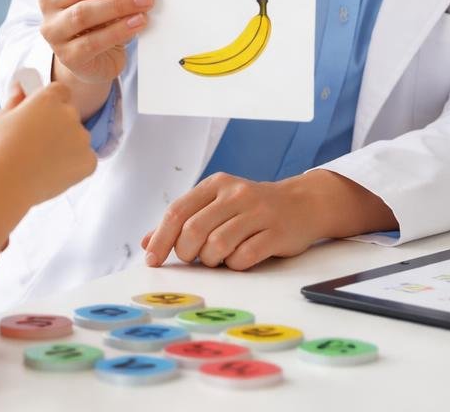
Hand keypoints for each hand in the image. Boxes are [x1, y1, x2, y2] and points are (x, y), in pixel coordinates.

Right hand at [0, 81, 96, 205]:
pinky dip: (75, 166)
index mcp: (49, 99)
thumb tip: (20, 88)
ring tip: (43, 162)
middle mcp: (70, 114)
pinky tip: (54, 172)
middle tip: (40, 144)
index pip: (61, 91)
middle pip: (70, 115)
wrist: (6, 184)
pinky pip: (85, 159)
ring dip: (68, 146)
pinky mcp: (89, 161)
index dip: (53, 103)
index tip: (43, 115)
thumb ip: (16, 100)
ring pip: (78, 138)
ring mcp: (82, 138)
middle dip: (60, 125)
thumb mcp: (1, 118)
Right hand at [39, 0, 152, 86]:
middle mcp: (50, 13)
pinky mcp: (69, 58)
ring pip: (84, 15)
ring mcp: (55, 37)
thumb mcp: (102, 5)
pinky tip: (136, 25)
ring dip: (119, 8)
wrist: (93, 64)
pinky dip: (118, 31)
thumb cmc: (98, 28)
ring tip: (144, 6)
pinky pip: (93, 42)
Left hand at [141, 173, 323, 271]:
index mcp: (216, 184)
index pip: (177, 211)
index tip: (152, 259)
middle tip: (193, 259)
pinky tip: (239, 258)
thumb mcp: (217, 205)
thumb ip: (183, 220)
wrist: (302, 203)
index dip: (161, 238)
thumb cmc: (252, 208)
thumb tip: (147, 243)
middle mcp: (236, 194)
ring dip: (212, 260)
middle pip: (194, 230)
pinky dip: (235, 265)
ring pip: (217, 246)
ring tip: (219, 257)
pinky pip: (244, 257)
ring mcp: (258, 212)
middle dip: (187, 252)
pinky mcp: (276, 233)